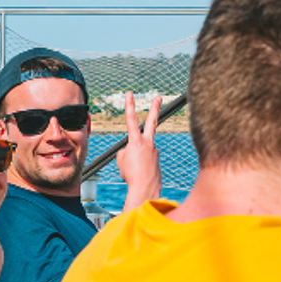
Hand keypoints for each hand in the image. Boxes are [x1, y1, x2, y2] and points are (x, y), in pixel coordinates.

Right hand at [118, 92, 163, 209]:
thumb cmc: (131, 174)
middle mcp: (148, 142)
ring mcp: (155, 150)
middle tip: (159, 97)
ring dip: (135, 158)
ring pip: (141, 149)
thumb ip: (125, 150)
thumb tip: (131, 149)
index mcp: (136, 141)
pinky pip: (144, 158)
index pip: (131, 119)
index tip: (130, 93)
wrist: (145, 188)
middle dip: (155, 108)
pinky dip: (140, 164)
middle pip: (152, 122)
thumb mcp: (121, 159)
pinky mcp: (157, 158)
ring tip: (134, 169)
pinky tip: (140, 172)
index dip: (129, 105)